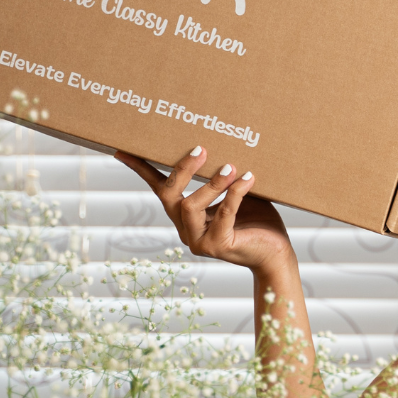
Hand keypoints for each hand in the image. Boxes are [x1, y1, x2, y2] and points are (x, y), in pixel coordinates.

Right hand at [115, 147, 292, 272]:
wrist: (276, 254)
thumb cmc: (258, 221)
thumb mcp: (237, 194)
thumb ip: (224, 176)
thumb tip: (223, 143)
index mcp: (186, 216)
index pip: (160, 189)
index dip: (142, 170)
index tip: (122, 149)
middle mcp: (186, 229)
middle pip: (169, 196)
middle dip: (182, 170)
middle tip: (200, 149)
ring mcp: (199, 241)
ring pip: (191, 206)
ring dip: (211, 184)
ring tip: (231, 167)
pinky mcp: (218, 246)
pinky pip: (222, 215)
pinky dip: (234, 194)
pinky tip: (247, 179)